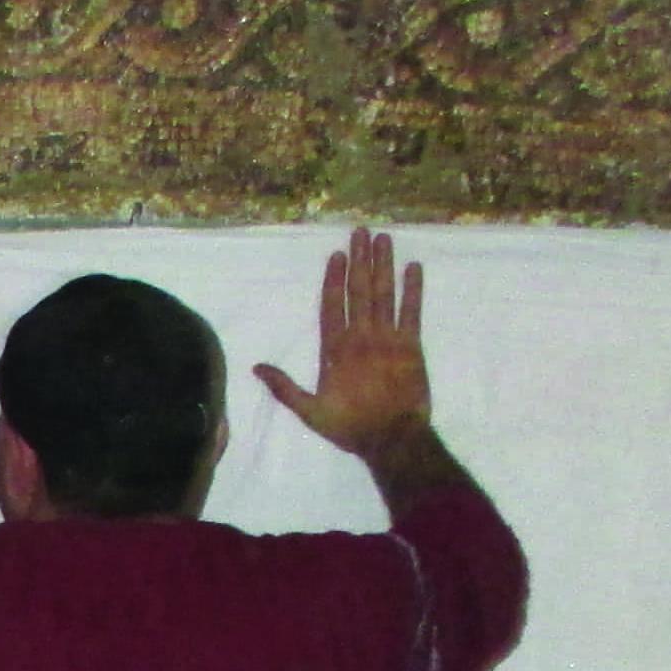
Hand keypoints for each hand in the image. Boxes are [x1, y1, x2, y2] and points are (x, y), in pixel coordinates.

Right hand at [253, 226, 431, 463]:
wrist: (393, 438)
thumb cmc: (350, 426)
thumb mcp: (309, 411)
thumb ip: (284, 387)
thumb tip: (256, 367)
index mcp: (335, 349)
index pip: (332, 305)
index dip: (334, 278)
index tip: (337, 253)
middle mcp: (361, 336)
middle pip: (359, 290)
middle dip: (360, 259)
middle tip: (361, 232)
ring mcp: (388, 338)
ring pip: (384, 294)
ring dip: (383, 264)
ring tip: (383, 238)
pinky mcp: (412, 346)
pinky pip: (413, 312)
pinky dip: (413, 289)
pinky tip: (414, 267)